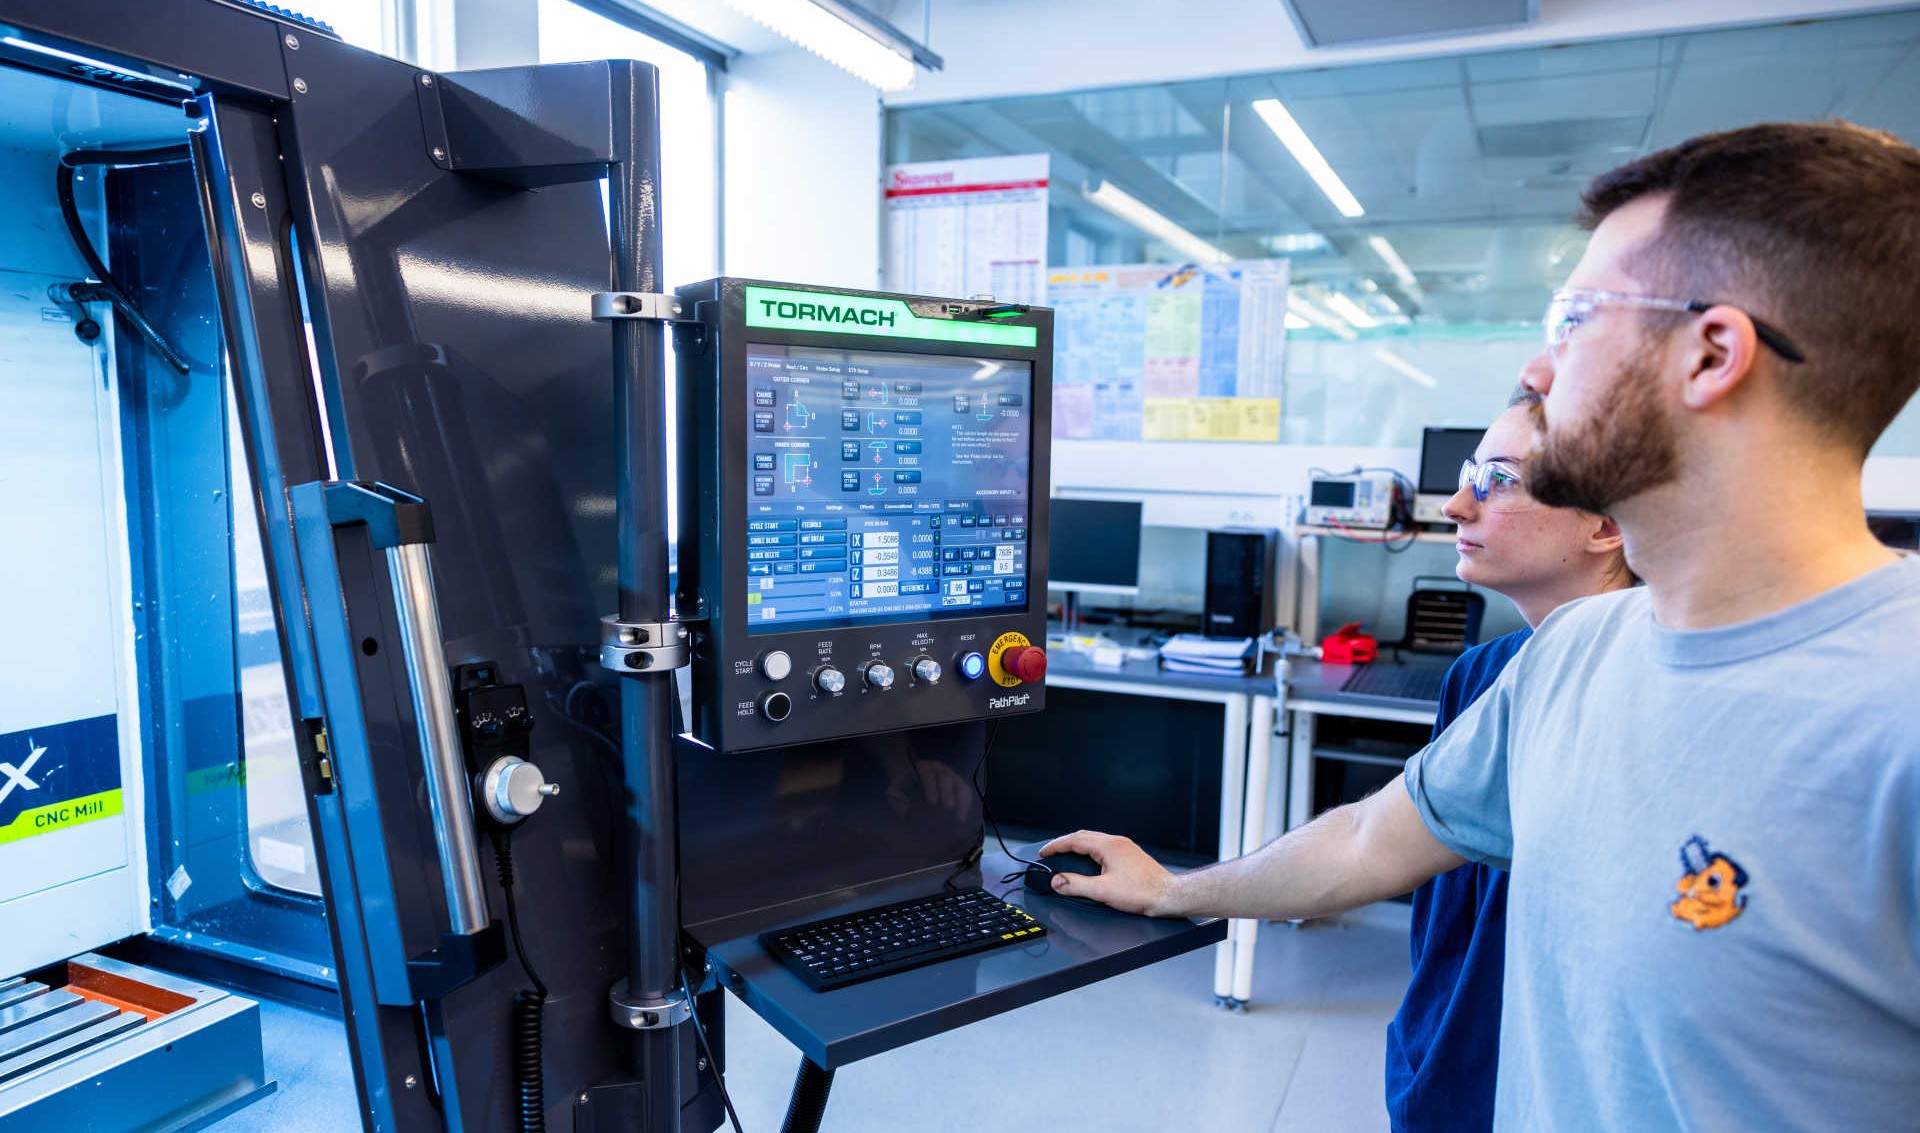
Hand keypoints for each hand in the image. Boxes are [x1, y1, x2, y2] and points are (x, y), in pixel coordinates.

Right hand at [1041, 830, 1178, 916]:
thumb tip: (1057, 881)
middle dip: (1065, 843)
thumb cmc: (1142, 893)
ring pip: (1095, 841)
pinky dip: (1090, 851)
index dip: (1056, 846)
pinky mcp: (1130, 856)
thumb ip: (1077, 885)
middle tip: (1052, 852)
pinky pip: (1104, 847)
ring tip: (1066, 855)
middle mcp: (1117, 842)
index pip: (1075, 840)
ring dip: (1078, 846)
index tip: (1045, 852)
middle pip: (1084, 836)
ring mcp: (1125, 848)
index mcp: (1109, 846)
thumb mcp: (1103, 892)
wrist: (1168, 896)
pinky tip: (1090, 862)